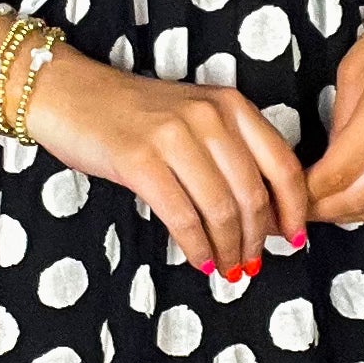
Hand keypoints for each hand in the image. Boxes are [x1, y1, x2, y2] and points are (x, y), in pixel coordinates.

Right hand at [21, 46, 310, 275]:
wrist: (70, 93)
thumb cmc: (134, 113)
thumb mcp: (194, 116)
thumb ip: (230, 150)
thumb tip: (264, 212)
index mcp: (230, 104)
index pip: (282, 163)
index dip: (294, 209)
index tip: (293, 237)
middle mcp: (209, 116)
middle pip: (252, 194)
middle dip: (257, 239)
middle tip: (252, 263)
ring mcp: (174, 137)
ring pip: (221, 210)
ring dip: (228, 249)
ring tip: (227, 269)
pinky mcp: (140, 161)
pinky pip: (183, 217)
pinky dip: (197, 247)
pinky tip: (200, 261)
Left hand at [303, 0, 363, 225]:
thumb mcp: (357, 62)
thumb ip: (339, 115)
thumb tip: (329, 157)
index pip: (338, 174)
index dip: (307, 193)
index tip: (287, 194)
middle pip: (360, 200)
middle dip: (323, 212)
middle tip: (297, 210)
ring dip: (349, 213)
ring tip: (321, 206)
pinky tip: (355, 191)